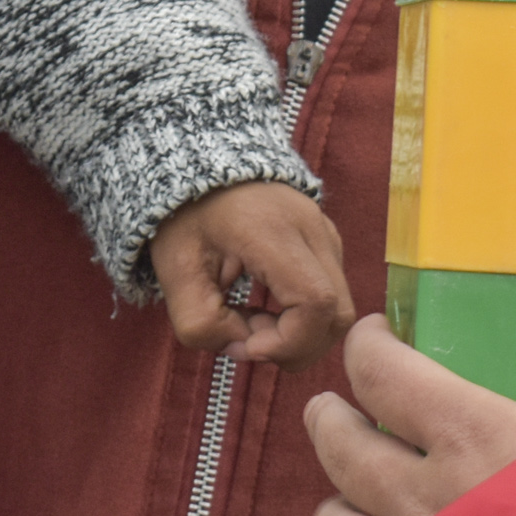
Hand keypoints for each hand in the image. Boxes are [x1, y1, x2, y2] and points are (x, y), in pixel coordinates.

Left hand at [147, 180, 353, 370]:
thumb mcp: (176, 273)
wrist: (200, 167)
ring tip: (253, 321)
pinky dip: (305, 317)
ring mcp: (325, 230)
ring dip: (300, 333)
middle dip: (296, 346)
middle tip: (248, 339)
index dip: (288, 341)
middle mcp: (310, 226)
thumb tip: (244, 348)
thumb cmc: (186, 218)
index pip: (315, 302)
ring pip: (339, 307)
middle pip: (338, 312)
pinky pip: (332, 292)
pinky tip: (267, 308)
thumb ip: (201, 325)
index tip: (246, 345)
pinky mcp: (327, 239)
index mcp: (271, 229)